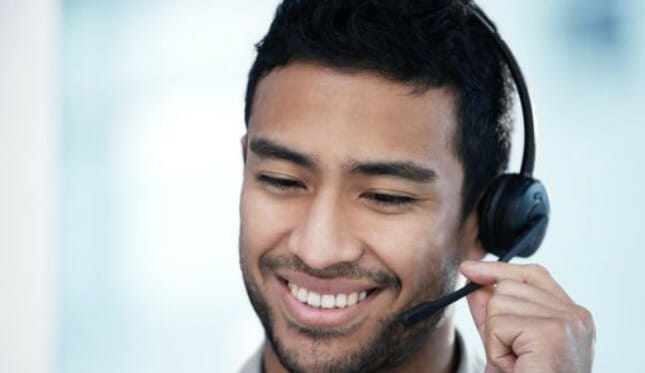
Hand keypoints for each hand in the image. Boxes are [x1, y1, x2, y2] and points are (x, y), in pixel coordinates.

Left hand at [460, 261, 594, 372]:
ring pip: (499, 305)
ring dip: (496, 339)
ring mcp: (566, 322)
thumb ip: (494, 313)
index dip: (499, 271)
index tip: (470, 270)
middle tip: (514, 356)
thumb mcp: (508, 344)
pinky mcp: (551, 333)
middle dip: (496, 323)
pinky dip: (497, 349)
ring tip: (518, 363)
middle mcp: (576, 316)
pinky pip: (499, 325)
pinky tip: (516, 366)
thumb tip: (474, 282)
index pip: (533, 275)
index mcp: (573, 317)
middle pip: (508, 289)